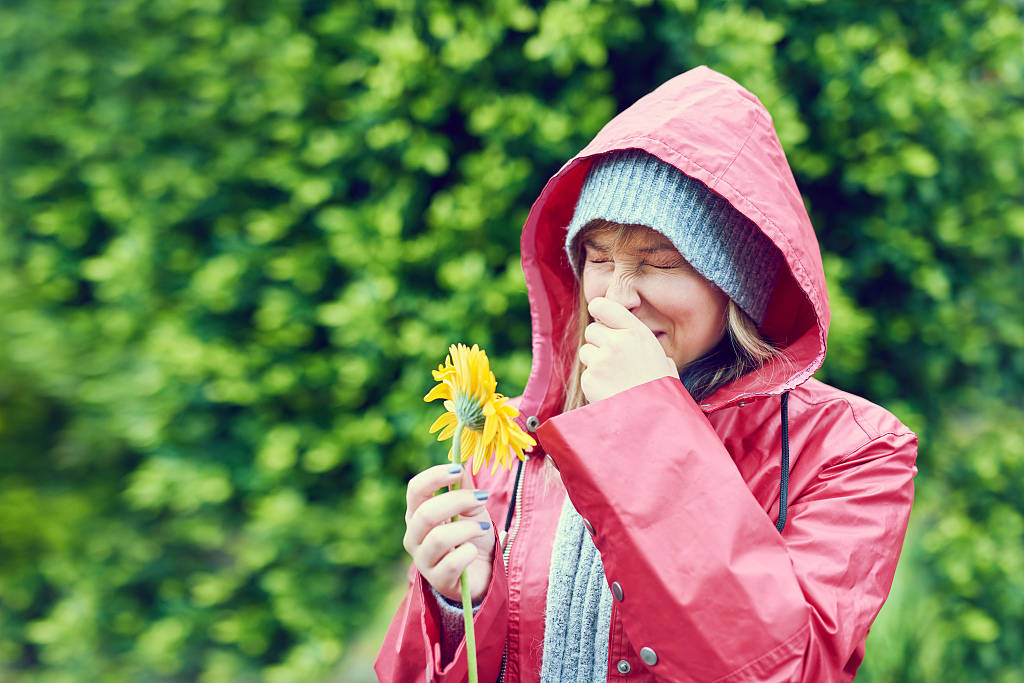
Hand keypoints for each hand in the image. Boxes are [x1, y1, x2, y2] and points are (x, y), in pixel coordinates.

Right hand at [403, 463, 494, 602]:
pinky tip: (473, 551)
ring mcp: (423, 560)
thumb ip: (465, 489)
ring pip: (438, 539)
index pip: (415, 489)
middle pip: (426, 512)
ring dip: (467, 529)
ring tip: (484, 528)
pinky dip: (467, 553)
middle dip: (457, 501)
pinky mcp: (438, 581)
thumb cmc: (472, 535)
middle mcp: (414, 536)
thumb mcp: (472, 508)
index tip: (458, 469)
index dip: (434, 476)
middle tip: (482, 498)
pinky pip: (451, 564)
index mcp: (418, 513)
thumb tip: (463, 464)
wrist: (483, 570)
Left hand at [578, 297, 677, 402]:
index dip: (598, 311)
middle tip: (613, 359)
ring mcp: (601, 361)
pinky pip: (586, 374)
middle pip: (591, 330)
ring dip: (595, 362)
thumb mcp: (663, 361)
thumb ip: (645, 346)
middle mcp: (616, 342)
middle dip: (598, 342)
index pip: (603, 305)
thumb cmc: (663, 392)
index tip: (600, 319)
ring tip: (614, 378)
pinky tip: (611, 392)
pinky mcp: (589, 379)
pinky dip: (594, 382)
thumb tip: (632, 341)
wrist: (654, 421)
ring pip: (586, 352)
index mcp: (637, 333)